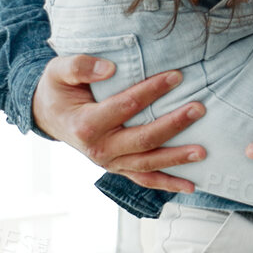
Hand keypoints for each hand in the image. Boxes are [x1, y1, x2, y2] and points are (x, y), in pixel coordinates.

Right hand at [32, 55, 203, 192]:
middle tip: (199, 109)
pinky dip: (167, 184)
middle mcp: (98, 148)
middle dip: (173, 124)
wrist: (50, 116)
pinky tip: (190, 186)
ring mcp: (109, 162)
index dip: (152, 90)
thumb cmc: (60, 90)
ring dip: (176, 158)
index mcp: (85, 124)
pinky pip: (144, 179)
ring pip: (147, 163)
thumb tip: (110, 68)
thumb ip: (80, 66)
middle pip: (142, 139)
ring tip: (202, 151)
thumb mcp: (59, 71)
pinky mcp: (118, 167)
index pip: (125, 106)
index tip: (177, 75)